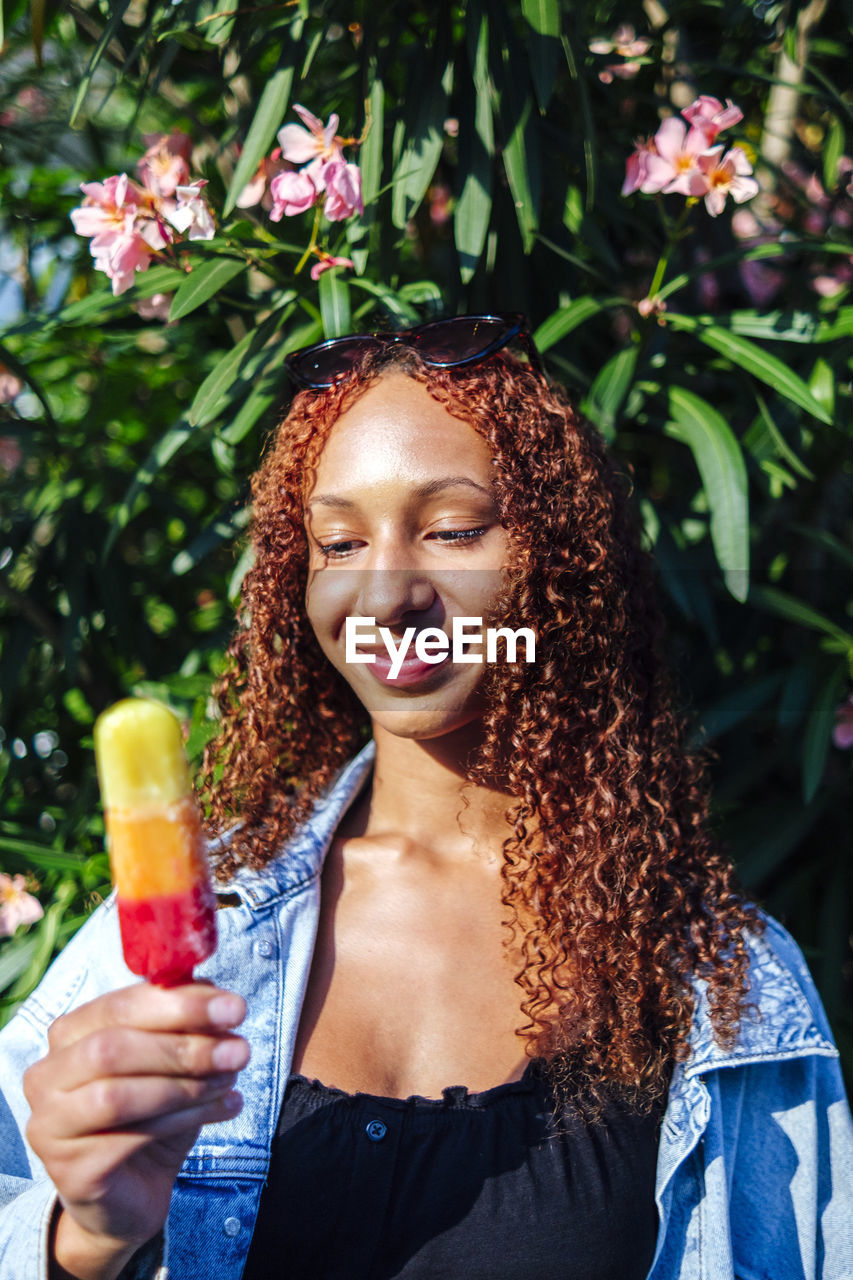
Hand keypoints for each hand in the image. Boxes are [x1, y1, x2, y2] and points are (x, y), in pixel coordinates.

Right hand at [23, 982, 248, 1279]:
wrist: (131, 1195)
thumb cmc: (150, 1114)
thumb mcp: (172, 1058)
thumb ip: (184, 1021)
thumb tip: (214, 993)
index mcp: (68, 1034)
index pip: (120, 1005)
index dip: (180, 1003)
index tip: (234, 1008)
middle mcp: (46, 1075)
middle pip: (113, 1047)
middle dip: (184, 1045)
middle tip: (239, 1050)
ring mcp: (49, 1125)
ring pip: (119, 1095)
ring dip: (186, 1085)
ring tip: (231, 1081)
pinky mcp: (68, 1170)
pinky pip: (130, 1138)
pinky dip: (184, 1119)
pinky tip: (221, 1110)